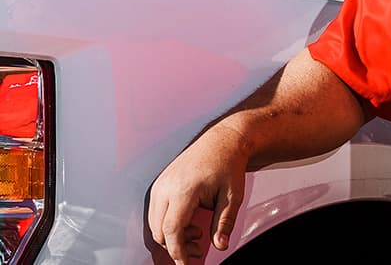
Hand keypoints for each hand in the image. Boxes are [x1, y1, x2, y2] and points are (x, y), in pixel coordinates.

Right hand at [148, 124, 250, 263]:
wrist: (223, 140)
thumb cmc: (229, 165)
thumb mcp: (233, 195)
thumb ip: (224, 222)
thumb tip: (220, 246)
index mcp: (184, 190)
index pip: (172, 230)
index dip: (178, 251)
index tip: (187, 263)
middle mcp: (166, 187)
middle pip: (159, 230)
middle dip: (176, 246)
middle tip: (200, 250)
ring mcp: (160, 184)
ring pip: (155, 223)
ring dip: (172, 236)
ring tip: (198, 232)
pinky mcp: (160, 184)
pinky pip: (155, 212)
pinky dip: (168, 224)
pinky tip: (189, 222)